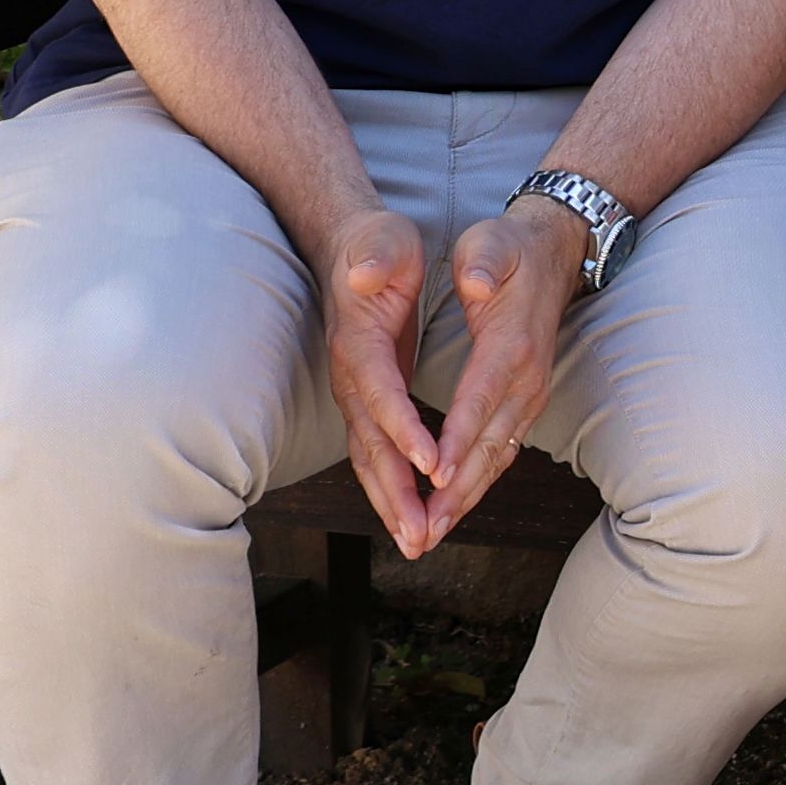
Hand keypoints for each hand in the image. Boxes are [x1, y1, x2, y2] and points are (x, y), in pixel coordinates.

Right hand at [317, 206, 445, 550]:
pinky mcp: (370, 402)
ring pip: (371, 459)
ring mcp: (356, 394)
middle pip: (370, 444)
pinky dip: (395, 489)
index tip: (434, 464)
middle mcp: (351, 378)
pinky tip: (417, 517)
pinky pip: (379, 454)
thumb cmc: (376, 245)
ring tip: (418, 543)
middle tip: (419, 536)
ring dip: (393, 503)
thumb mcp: (382, 241)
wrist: (350, 247)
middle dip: (396, 493)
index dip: (405, 430)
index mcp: (359, 343)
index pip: (380, 394)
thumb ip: (375, 258)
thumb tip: (367, 273)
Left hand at [410, 190, 587, 552]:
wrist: (554, 251)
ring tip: (428, 537)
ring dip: (462, 501)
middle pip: (488, 447)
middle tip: (421, 532)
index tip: (433, 477)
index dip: (456, 439)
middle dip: (454, 494)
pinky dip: (473, 486)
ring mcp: (528, 396)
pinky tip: (450, 510)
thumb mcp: (492, 242)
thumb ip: (483, 261)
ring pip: (493, 460)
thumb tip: (475, 279)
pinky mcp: (523, 404)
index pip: (480, 399)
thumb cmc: (510, 248)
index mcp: (512, 345)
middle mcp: (525, 381)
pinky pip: (498, 454)